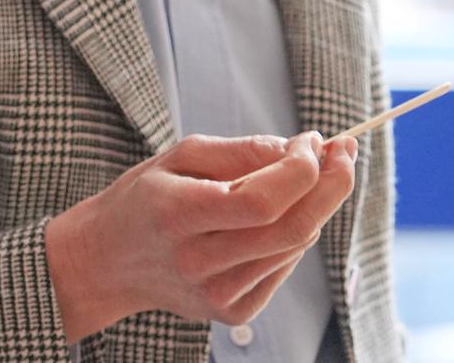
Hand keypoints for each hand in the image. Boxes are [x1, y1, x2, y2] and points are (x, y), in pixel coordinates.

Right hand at [45, 131, 356, 341]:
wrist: (109, 262)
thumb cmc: (145, 199)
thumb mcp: (178, 157)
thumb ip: (241, 151)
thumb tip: (300, 150)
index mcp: (177, 215)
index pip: (261, 200)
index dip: (301, 169)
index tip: (315, 139)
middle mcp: (198, 263)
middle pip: (291, 228)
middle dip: (330, 186)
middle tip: (344, 153)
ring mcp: (217, 294)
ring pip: (294, 246)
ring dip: (314, 206)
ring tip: (309, 175)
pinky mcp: (233, 313)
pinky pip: (283, 267)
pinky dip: (291, 235)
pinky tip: (276, 216)